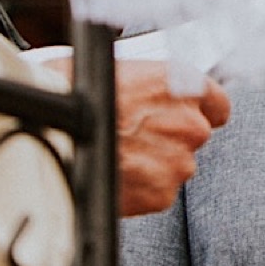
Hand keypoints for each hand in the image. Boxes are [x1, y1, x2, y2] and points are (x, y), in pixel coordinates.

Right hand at [43, 57, 230, 215]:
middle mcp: (190, 123)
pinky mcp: (161, 194)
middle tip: (132, 137)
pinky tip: (113, 174)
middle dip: (168, 138)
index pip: (218, 104)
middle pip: (194, 137)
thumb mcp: (119, 71)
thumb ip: (152, 88)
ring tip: (116, 156)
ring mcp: (179, 161)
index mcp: (184, 84)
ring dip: (153, 165)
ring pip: (175, 166)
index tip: (182, 117)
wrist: (46, 133)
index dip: (199, 112)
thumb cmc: (71, 92)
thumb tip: (155, 96)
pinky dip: (139, 189)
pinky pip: (158, 193)